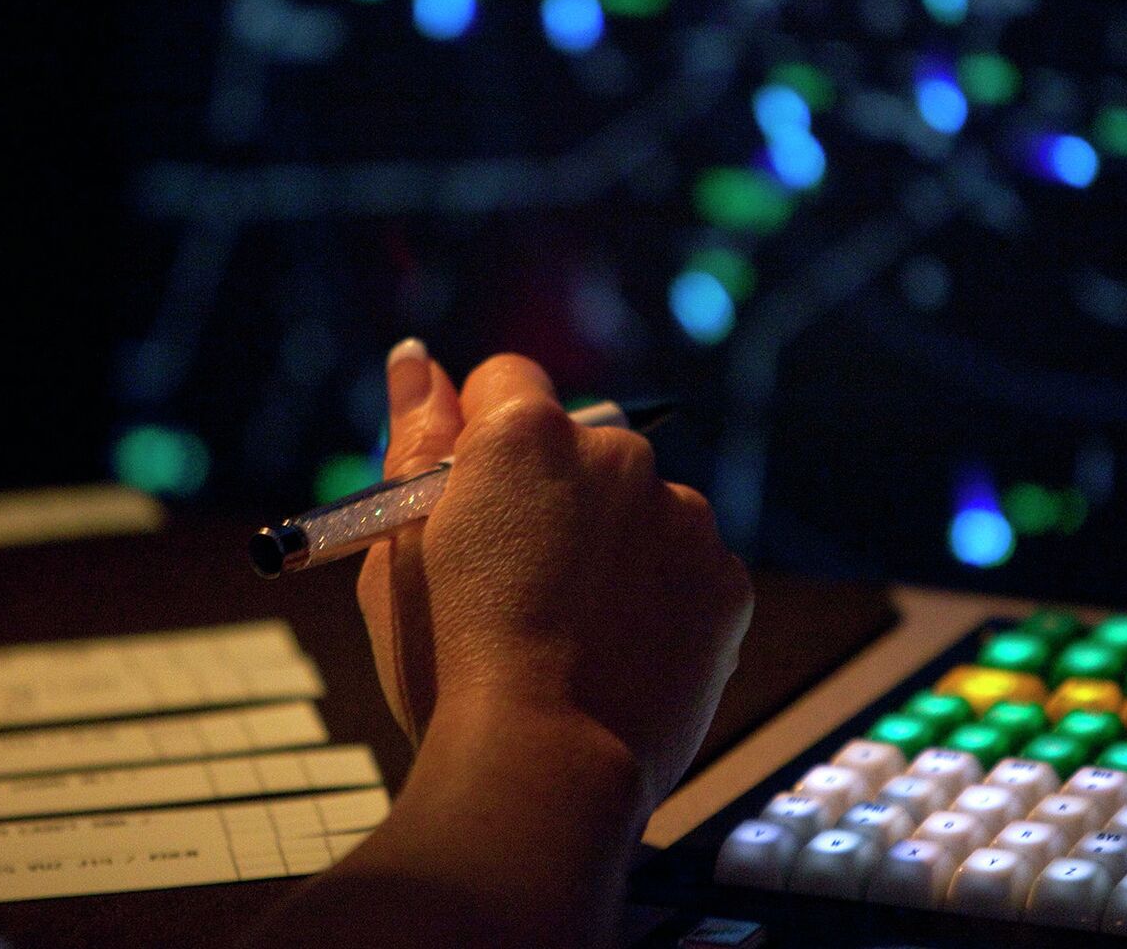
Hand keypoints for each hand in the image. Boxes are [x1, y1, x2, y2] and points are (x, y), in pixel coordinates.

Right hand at [355, 340, 752, 809]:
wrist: (546, 767)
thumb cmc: (450, 662)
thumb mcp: (399, 547)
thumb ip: (415, 440)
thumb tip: (414, 359)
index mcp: (526, 434)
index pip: (505, 382)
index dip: (480, 440)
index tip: (471, 497)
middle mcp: (618, 455)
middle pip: (581, 447)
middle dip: (552, 496)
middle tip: (517, 582)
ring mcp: (684, 518)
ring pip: (641, 510)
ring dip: (613, 548)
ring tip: (571, 634)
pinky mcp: (727, 582)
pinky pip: (687, 570)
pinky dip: (661, 601)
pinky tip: (621, 654)